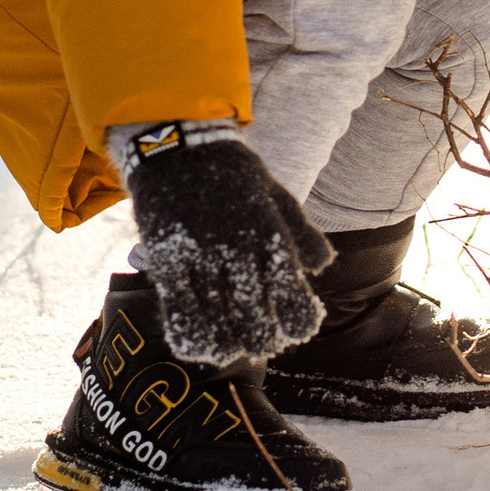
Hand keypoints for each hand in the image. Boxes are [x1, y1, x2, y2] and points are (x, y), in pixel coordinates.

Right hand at [124, 131, 333, 365]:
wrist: (178, 144)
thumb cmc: (233, 174)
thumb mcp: (276, 196)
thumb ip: (301, 234)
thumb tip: (322, 266)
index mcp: (272, 237)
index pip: (295, 303)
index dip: (299, 325)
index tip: (296, 326)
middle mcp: (239, 252)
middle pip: (256, 324)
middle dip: (262, 341)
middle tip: (260, 340)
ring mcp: (201, 258)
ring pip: (219, 325)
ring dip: (228, 345)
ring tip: (231, 346)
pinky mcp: (167, 260)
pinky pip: (179, 313)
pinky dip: (192, 338)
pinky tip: (200, 346)